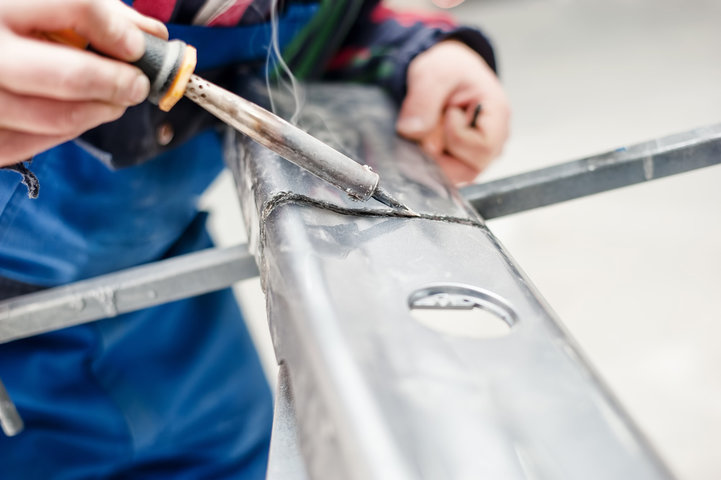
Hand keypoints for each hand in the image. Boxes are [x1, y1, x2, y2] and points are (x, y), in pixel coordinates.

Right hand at [0, 0, 167, 166]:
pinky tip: (78, 115)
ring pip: (56, 117)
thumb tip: (150, 33)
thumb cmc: (1, 13)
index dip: (118, 30)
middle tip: (137, 85)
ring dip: (99, 112)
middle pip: (70, 76)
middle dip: (118, 83)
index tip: (139, 44)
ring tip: (115, 100)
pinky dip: (64, 131)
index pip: (77, 6)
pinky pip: (27, 143)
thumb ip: (90, 8)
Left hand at [396, 40, 509, 184]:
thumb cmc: (449, 69)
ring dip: (433, 156)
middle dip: (439, 151)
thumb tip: (411, 131)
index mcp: (497, 115)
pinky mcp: (463, 161)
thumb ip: (423, 100)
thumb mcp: (433, 73)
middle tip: (431, 124)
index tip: (446, 113)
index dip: (456, 136)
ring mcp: (479, 155)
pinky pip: (445, 173)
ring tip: (431, 128)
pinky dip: (430, 160)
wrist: (444, 73)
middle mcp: (494, 141)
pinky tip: (428, 138)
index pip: (482, 148)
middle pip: (468, 169)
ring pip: (454, 175)